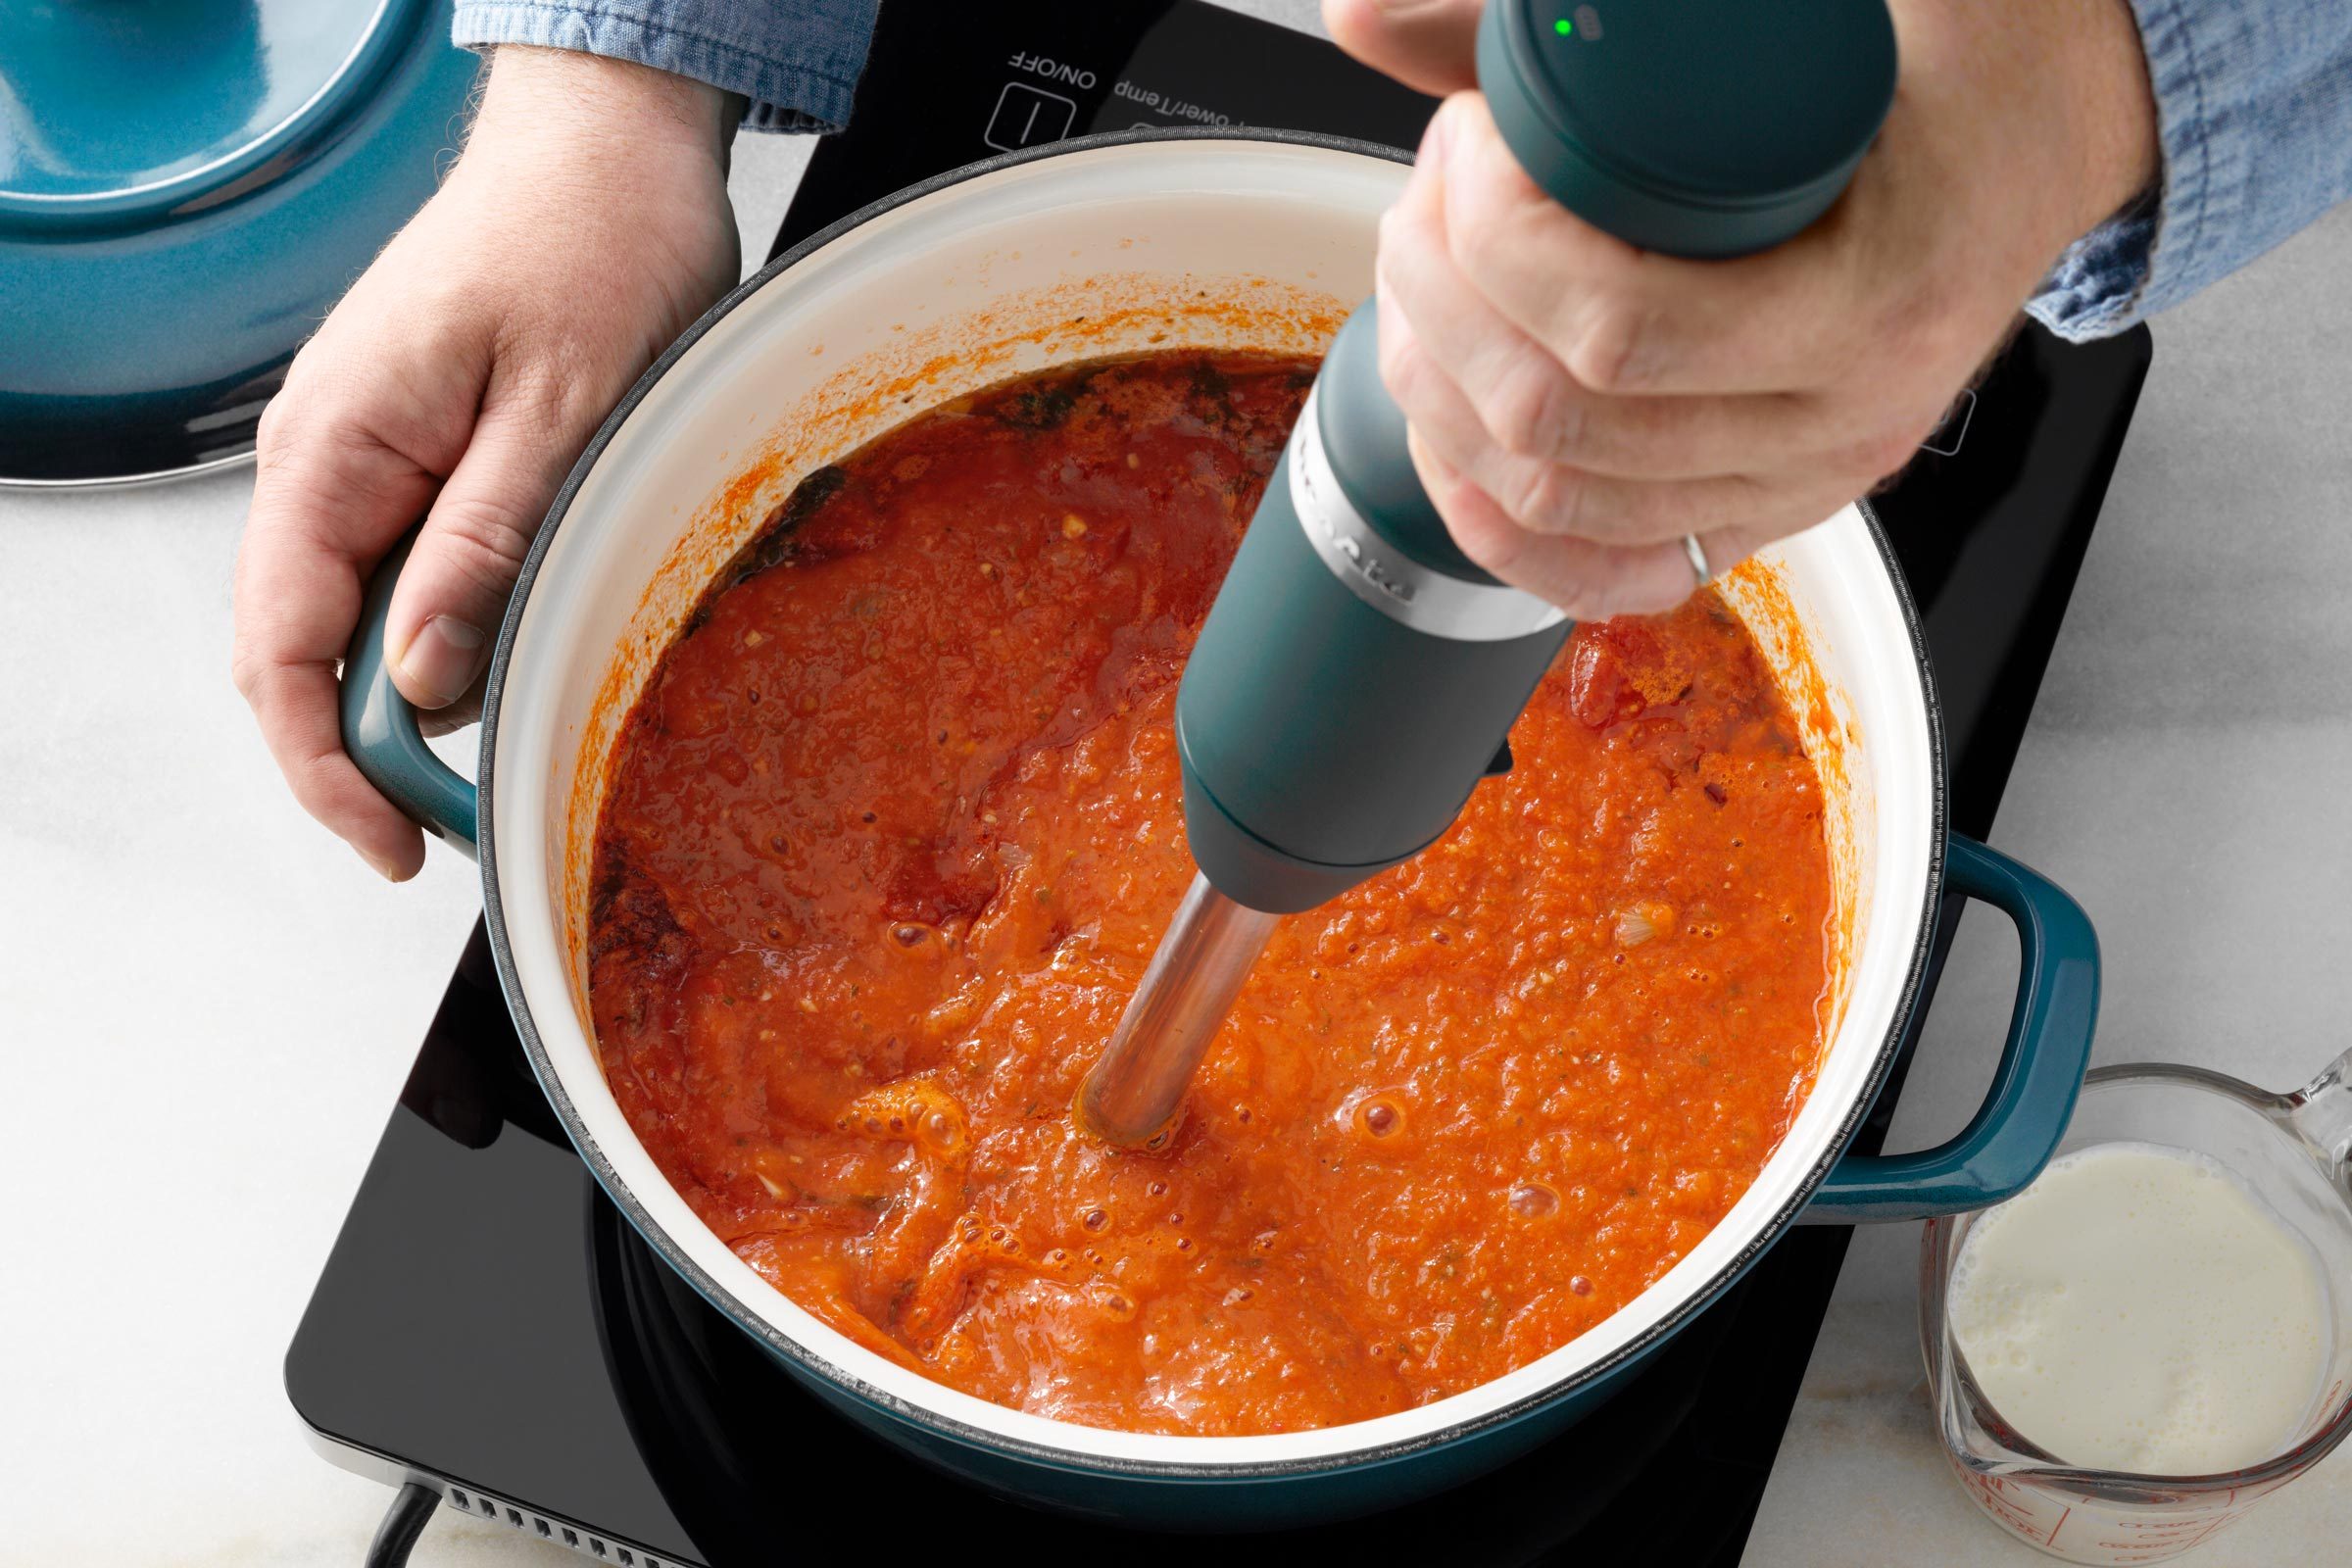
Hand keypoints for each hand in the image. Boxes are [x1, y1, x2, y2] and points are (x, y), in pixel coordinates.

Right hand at [232, 47, 740, 878]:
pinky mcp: (422, 453)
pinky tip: (516, 648)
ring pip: (364, 618)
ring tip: (513, 732)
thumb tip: (421, 684)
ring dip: (424, 690)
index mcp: (335, 451)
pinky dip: (456, 629)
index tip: (394, 846)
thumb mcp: (561, 412)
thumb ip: (483, 548)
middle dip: (371, 751)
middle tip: (463, 824)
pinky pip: (412, 569)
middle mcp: (329, 460)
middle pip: (308, 652)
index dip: (325, 769)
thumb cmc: (595, 243)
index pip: (281, 650)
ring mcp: (370, 457)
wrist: (612, 145)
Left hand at [1325, 0, 2157, 615]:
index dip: (1497, 242)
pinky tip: (1451, 449)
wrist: (2038, 125)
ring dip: (1445, 393)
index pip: (1620, 333)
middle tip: (1427, 198)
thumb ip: (1586, 0)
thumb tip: (1362, 19)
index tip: (1473, 142)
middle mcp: (1846, 419)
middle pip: (1564, 423)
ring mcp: (1803, 479)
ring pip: (1562, 500)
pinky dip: (1503, 528)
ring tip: (1422, 279)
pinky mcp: (1767, 507)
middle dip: (1444, 303)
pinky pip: (1614, 574)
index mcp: (1878, 297)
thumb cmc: (1943, 47)